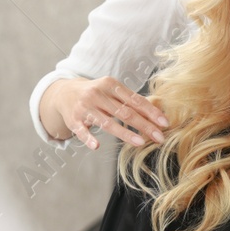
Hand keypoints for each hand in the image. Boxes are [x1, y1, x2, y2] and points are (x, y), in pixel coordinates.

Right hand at [41, 76, 168, 150]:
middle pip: (125, 112)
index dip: (151, 112)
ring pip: (107, 123)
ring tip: (141, 142)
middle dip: (144, 125)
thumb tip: (157, 113)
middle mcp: (98, 94)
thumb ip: (130, 100)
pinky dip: (88, 138)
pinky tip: (97, 146)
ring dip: (125, 133)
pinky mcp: (73, 120)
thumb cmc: (97, 94)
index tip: (165, 123)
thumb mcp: (112, 90)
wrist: (64, 93)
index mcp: (110, 84)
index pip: (135, 100)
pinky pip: (82, 131)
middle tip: (160, 137)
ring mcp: (85, 107)